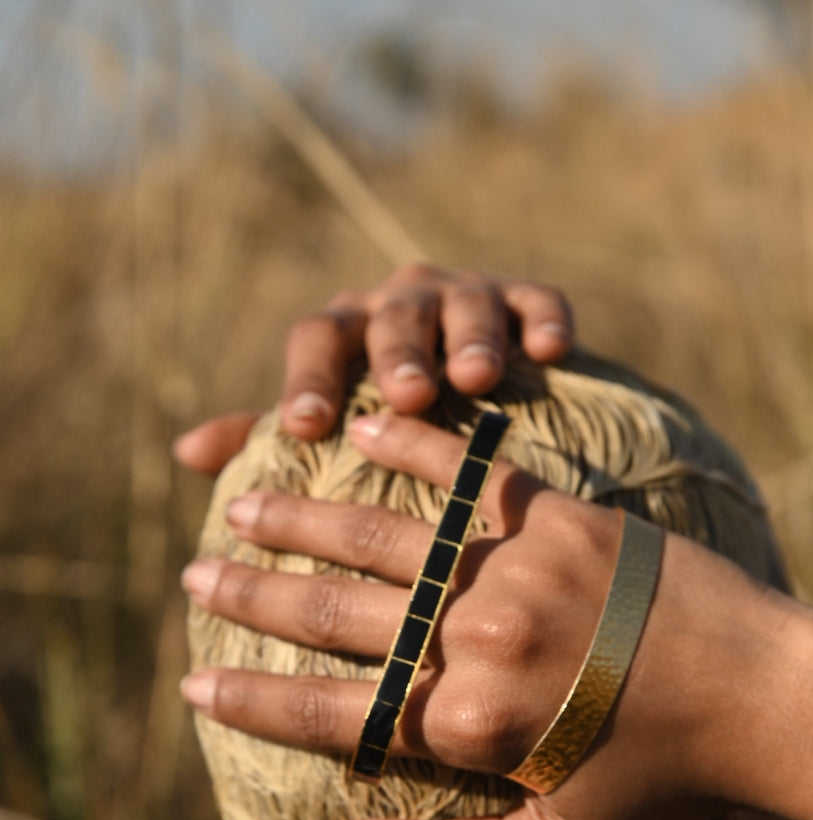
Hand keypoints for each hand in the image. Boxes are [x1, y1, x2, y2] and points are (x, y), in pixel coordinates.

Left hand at [174, 265, 573, 474]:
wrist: (483, 389)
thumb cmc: (391, 424)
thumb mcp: (333, 428)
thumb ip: (266, 437)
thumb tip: (186, 453)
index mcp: (346, 333)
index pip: (316, 338)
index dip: (308, 378)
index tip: (308, 428)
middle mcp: (399, 305)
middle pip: (390, 316)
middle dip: (398, 353)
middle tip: (406, 395)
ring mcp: (464, 296)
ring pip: (464, 303)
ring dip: (469, 336)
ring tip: (476, 378)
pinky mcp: (524, 300)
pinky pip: (535, 298)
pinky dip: (542, 317)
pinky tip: (550, 351)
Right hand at [181, 413, 759, 819]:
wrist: (769, 698)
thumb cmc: (662, 790)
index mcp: (467, 726)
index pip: (327, 713)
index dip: (248, 703)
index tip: (191, 687)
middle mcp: (478, 640)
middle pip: (335, 615)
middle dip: (251, 598)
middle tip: (194, 576)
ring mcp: (517, 570)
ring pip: (380, 538)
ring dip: (300, 519)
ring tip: (240, 504)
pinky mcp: (559, 516)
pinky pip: (465, 473)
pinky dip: (406, 446)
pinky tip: (354, 426)